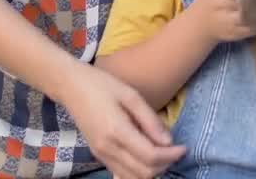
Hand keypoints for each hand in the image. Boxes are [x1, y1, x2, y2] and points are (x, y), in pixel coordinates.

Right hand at [61, 64, 185, 178]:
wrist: (71, 87)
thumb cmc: (102, 85)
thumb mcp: (131, 95)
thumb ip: (150, 120)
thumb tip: (169, 141)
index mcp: (116, 131)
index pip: (150, 156)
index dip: (171, 156)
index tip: (184, 147)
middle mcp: (107, 149)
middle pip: (143, 172)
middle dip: (164, 164)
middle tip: (176, 150)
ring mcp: (101, 155)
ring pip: (133, 178)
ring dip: (152, 171)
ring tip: (163, 153)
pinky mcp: (98, 155)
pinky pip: (122, 173)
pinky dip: (138, 171)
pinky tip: (147, 157)